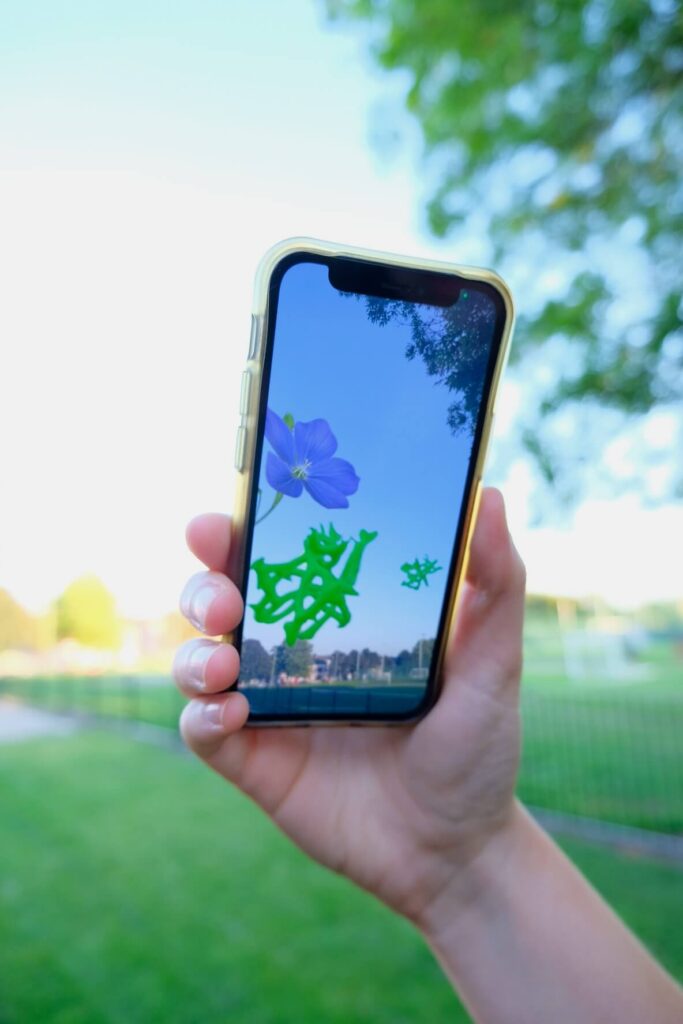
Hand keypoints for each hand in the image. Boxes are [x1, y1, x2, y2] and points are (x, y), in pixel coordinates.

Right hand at [173, 487, 524, 925]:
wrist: (458, 848)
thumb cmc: (477, 747)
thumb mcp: (495, 661)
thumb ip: (496, 583)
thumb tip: (490, 495)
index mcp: (338, 614)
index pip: (275, 555)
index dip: (242, 528)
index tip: (234, 511)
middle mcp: (293, 652)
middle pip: (218, 597)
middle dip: (204, 585)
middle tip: (225, 597)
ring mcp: (268, 707)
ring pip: (196, 658)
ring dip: (194, 652)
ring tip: (225, 664)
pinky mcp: (254, 760)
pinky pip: (202, 728)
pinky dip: (203, 715)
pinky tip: (233, 713)